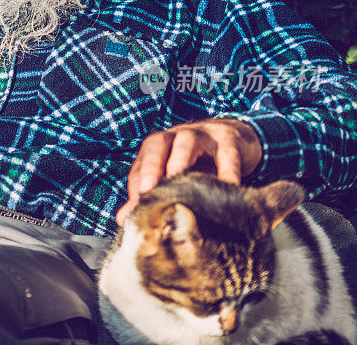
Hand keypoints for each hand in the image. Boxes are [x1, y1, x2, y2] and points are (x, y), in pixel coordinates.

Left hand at [115, 118, 261, 225]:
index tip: (135, 204)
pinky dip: (228, 170)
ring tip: (182, 186)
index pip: (141, 160)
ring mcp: (203, 135)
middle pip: (157, 143)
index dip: (137, 181)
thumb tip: (124, 220)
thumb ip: (148, 195)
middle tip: (147, 190)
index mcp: (158, 145)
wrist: (232, 137)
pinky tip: (228, 187)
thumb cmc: (194, 160)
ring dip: (182, 161)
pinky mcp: (229, 140)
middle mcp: (176, 135)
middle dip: (150, 166)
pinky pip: (227, 154)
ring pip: (188, 142)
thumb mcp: (172, 174)